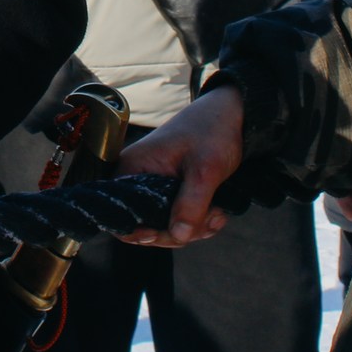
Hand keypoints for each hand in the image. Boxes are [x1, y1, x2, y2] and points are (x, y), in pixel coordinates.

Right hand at [116, 83, 243, 245]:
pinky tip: (217, 213)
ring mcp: (154, 187)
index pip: (119, 214)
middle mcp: (136, 178)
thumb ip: (191, 204)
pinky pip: (177, 218)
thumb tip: (178, 235)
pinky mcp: (170, 191)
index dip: (139, 232)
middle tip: (208, 222)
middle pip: (144, 226)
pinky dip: (198, 222)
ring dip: (193, 227)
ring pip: (165, 225)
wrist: (231, 115)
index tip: (165, 233)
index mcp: (132, 168)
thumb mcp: (205, 169)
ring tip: (217, 214)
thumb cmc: (212, 131)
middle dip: (178, 231)